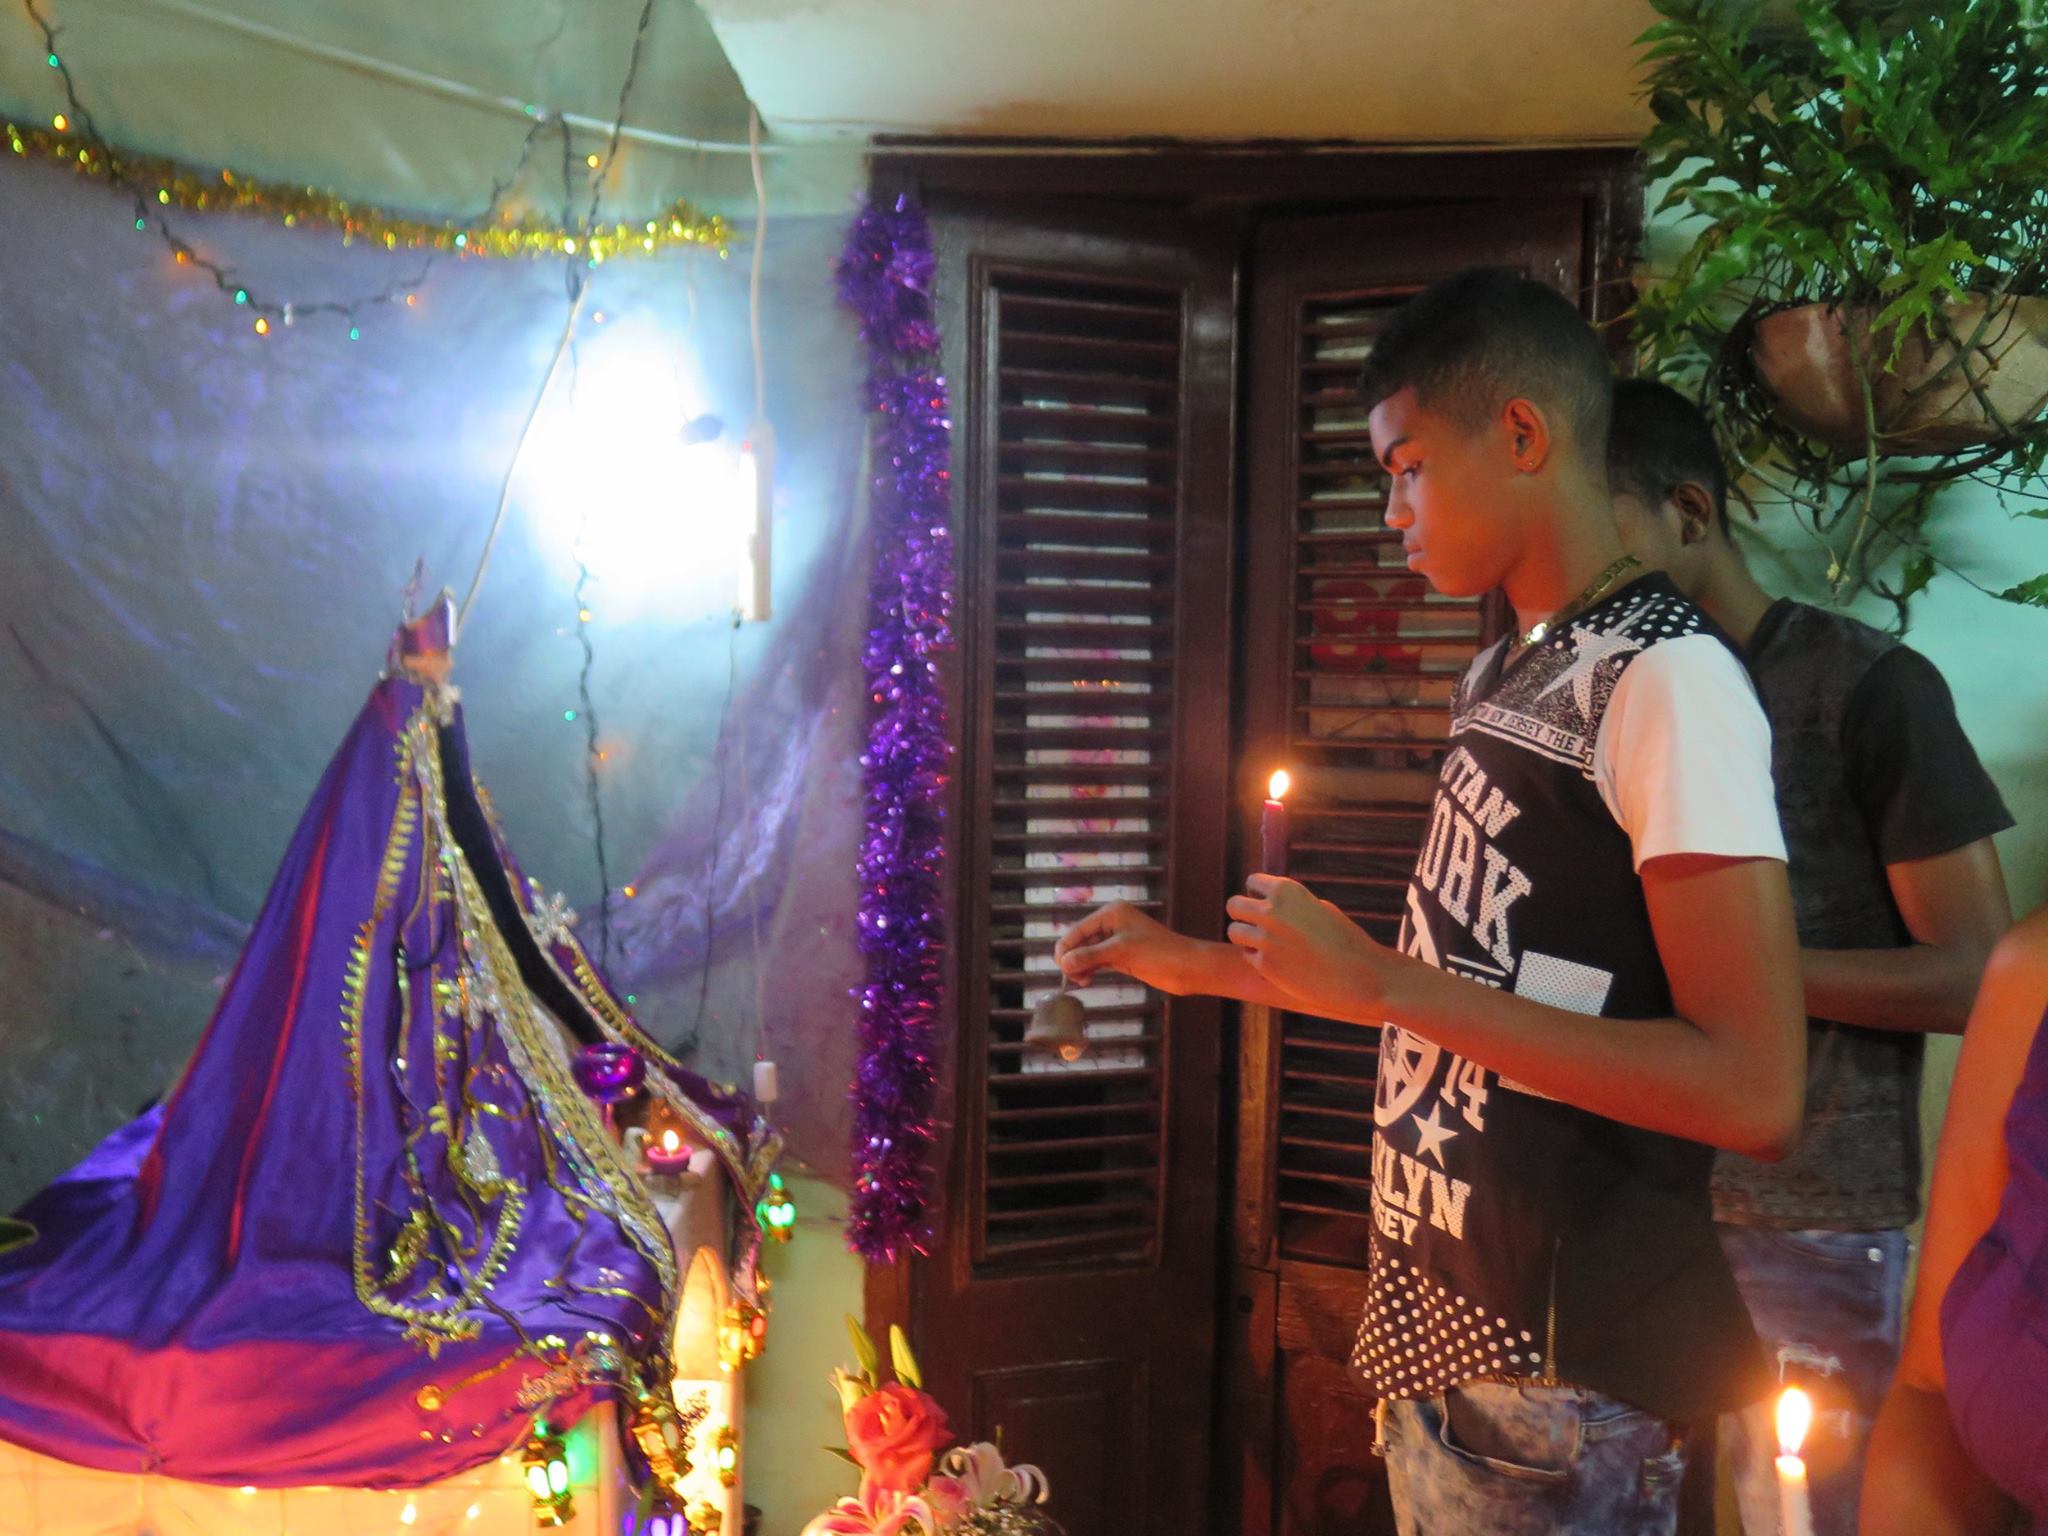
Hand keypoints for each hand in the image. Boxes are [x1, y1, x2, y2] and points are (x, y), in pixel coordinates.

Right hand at [1054, 901, 1199, 993]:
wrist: (1187, 968)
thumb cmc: (1158, 953)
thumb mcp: (1121, 952)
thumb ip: (1090, 956)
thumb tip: (1063, 963)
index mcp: (1111, 913)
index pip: (1078, 929)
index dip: (1066, 948)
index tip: (1059, 968)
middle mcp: (1111, 923)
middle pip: (1081, 941)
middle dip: (1073, 958)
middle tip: (1070, 978)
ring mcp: (1116, 940)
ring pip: (1088, 952)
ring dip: (1080, 966)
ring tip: (1080, 982)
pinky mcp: (1121, 956)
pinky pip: (1097, 961)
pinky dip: (1090, 969)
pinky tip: (1086, 980)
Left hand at [1224, 875, 1395, 1021]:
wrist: (1360, 975)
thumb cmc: (1344, 940)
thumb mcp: (1318, 908)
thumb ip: (1290, 903)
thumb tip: (1263, 900)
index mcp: (1288, 890)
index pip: (1252, 881)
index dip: (1258, 894)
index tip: (1268, 906)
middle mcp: (1273, 911)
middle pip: (1233, 905)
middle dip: (1243, 914)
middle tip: (1259, 926)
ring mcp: (1266, 938)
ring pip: (1234, 931)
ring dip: (1246, 938)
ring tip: (1269, 945)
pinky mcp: (1265, 965)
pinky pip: (1248, 956)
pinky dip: (1259, 960)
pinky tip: (1282, 964)